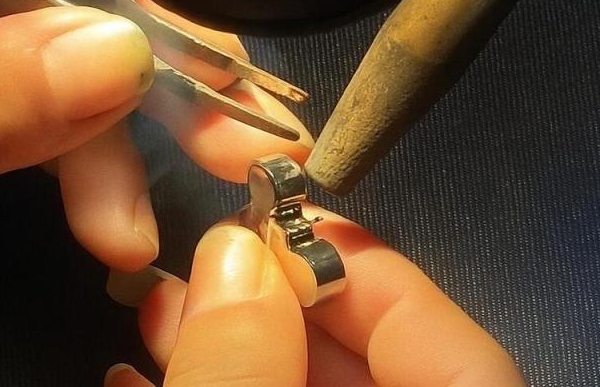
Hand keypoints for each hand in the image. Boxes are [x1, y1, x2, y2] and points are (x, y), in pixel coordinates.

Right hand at [107, 209, 525, 386]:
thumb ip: (246, 376)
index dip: (370, 278)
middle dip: (276, 309)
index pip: (457, 356)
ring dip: (232, 351)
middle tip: (206, 264)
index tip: (284, 228)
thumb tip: (234, 257)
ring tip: (161, 311)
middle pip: (369, 369)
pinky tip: (142, 376)